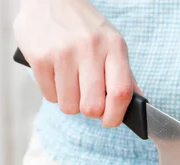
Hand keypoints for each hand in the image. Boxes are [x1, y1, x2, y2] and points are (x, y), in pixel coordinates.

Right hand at [13, 0, 141, 126]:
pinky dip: (53, 92)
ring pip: (69, 106)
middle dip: (90, 111)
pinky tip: (56, 74)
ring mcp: (63, 53)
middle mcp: (90, 48)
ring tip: (70, 82)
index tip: (110, 121)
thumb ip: (125, 76)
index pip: (121, 93)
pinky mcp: (40, 58)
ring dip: (70, 102)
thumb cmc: (85, 28)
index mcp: (114, 46)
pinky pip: (49, 97)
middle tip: (87, 99)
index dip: (116, 116)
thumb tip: (139, 106)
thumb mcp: (112, 44)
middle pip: (93, 106)